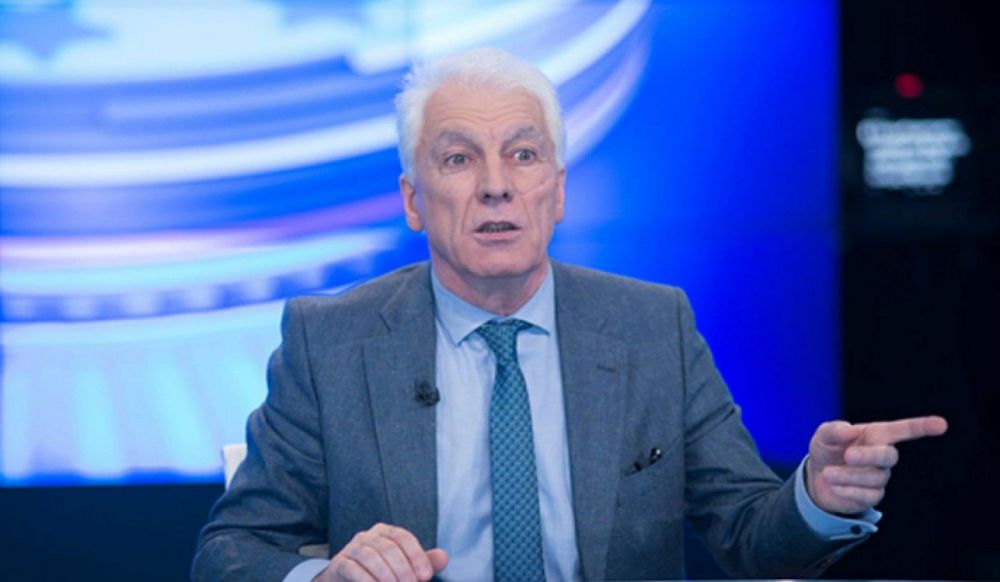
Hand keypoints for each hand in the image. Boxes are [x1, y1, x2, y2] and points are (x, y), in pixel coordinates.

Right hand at [314, 523, 447, 581]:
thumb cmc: (382, 574)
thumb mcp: (404, 568)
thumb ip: (423, 563)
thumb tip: (444, 557)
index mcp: (387, 532)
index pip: (403, 537)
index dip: (417, 556)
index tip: (426, 577)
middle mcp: (368, 536)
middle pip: (388, 547)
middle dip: (403, 569)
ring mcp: (352, 548)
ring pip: (370, 555)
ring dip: (385, 575)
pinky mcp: (339, 563)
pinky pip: (352, 568)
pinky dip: (366, 579)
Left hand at [806, 415, 947, 514]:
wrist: (817, 478)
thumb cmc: (827, 450)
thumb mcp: (824, 436)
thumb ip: (835, 430)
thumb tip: (850, 430)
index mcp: (875, 435)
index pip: (902, 430)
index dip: (922, 427)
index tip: (941, 424)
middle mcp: (882, 456)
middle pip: (889, 456)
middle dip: (869, 455)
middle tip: (848, 455)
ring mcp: (880, 477)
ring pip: (874, 478)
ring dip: (848, 475)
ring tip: (828, 473)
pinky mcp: (872, 497)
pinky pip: (865, 495)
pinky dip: (846, 490)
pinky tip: (833, 486)